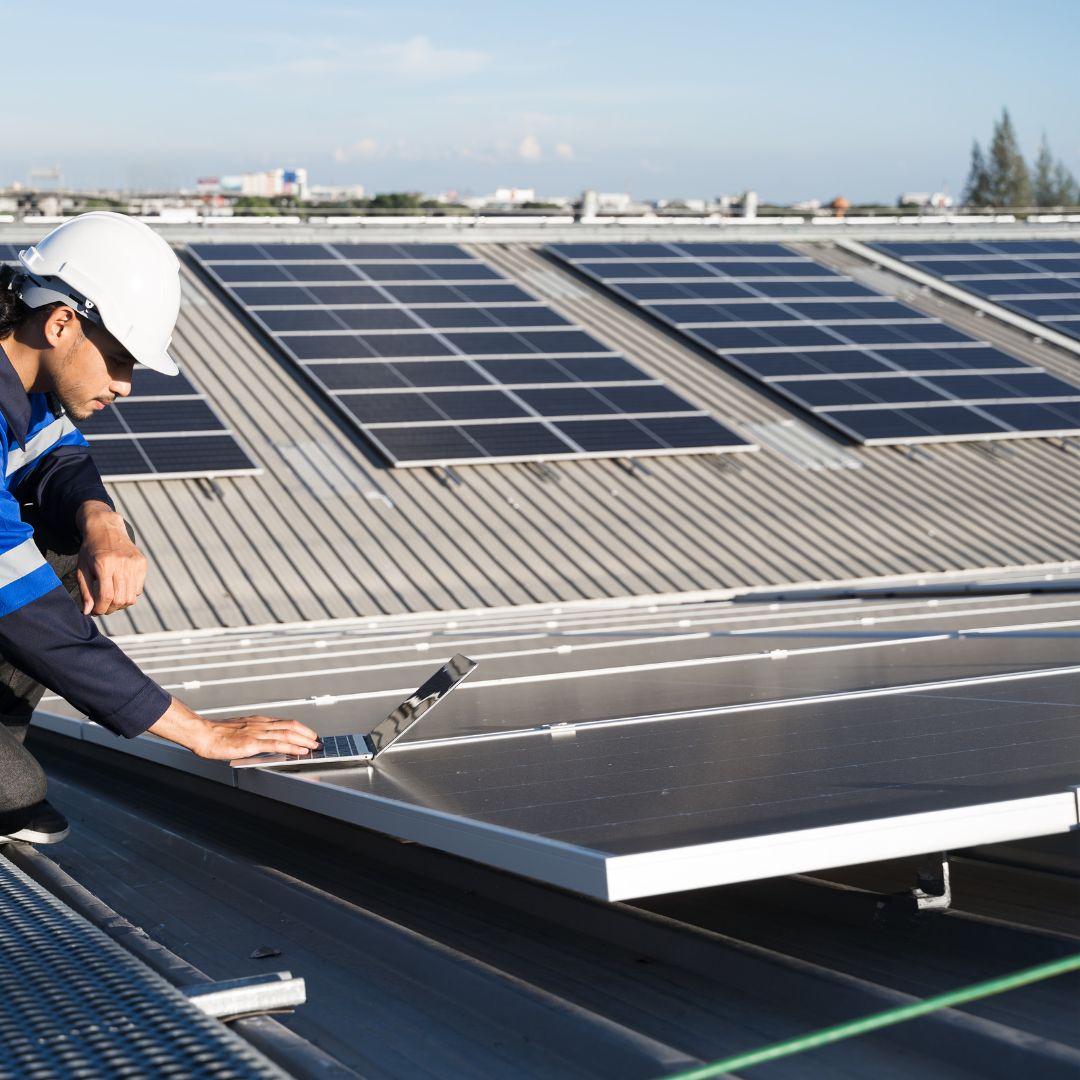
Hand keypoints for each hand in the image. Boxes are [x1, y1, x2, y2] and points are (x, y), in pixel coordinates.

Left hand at [76, 502, 146, 615]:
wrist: (106, 528)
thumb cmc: (90, 551)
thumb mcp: (82, 569)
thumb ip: (85, 591)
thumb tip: (88, 612)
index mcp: (104, 564)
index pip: (106, 596)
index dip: (100, 609)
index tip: (94, 612)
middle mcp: (122, 563)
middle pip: (120, 599)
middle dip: (110, 609)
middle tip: (103, 608)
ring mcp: (134, 563)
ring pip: (131, 597)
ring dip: (120, 604)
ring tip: (111, 600)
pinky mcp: (142, 563)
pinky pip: (138, 589)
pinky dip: (129, 594)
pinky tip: (120, 588)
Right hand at [148, 697, 320, 760]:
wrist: (201, 734)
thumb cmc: (216, 734)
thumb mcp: (239, 731)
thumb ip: (253, 735)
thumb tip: (265, 744)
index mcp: (258, 721)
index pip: (285, 722)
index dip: (300, 728)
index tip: (310, 734)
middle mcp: (260, 724)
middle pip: (291, 725)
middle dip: (307, 733)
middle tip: (318, 741)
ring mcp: (257, 732)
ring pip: (287, 733)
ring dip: (304, 740)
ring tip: (315, 746)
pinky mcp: (252, 743)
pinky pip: (277, 744)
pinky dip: (292, 747)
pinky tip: (301, 751)